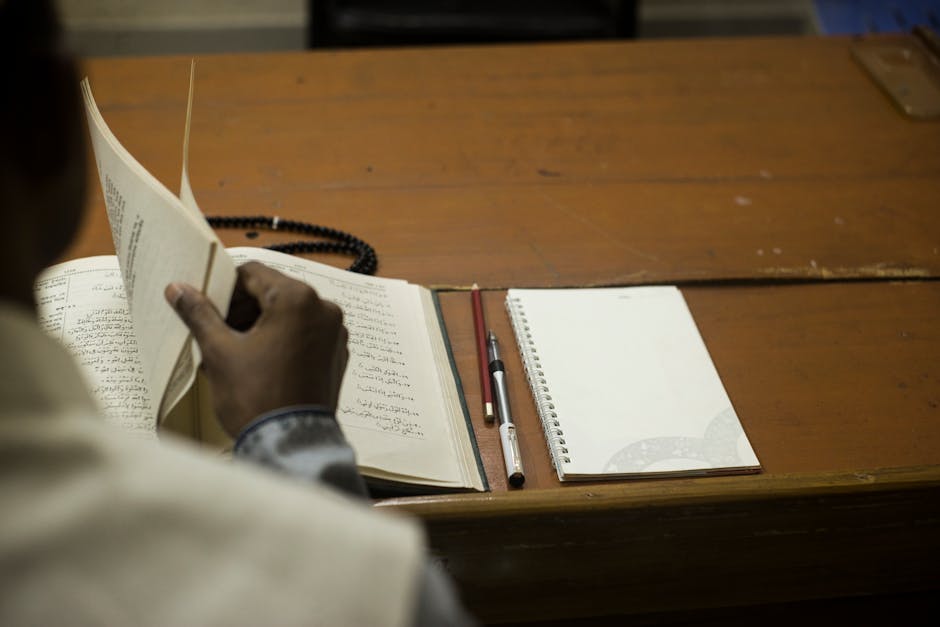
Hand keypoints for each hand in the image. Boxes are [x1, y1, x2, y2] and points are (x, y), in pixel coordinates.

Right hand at [164, 262, 348, 437]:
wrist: (290, 444)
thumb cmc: (257, 398)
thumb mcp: (220, 351)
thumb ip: (199, 313)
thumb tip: (178, 289)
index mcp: (298, 299)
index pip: (253, 273)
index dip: (223, 287)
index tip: (204, 304)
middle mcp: (324, 309)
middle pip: (273, 291)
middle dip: (241, 308)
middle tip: (214, 329)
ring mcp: (334, 333)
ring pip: (289, 313)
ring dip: (258, 324)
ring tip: (230, 348)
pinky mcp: (336, 355)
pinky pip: (304, 334)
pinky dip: (280, 339)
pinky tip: (256, 360)